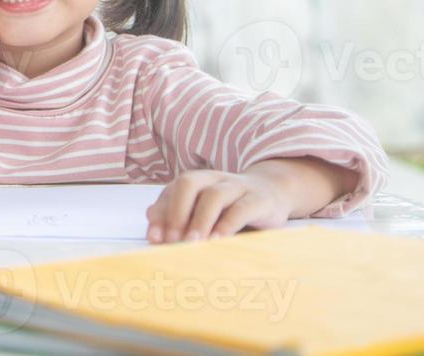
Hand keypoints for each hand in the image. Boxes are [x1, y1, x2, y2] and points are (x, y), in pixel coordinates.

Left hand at [145, 169, 292, 242]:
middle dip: (176, 212)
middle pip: (188, 183)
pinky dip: (227, 225)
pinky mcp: (258, 200)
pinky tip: (218, 242)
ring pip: (214, 196)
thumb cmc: (229, 208)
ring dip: (200, 221)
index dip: (160, 214)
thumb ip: (176, 214)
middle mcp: (213, 179)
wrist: (273, 193)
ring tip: (192, 244)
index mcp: (196, 181)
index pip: (171, 191)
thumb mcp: (203, 211)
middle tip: (171, 240)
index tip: (153, 239)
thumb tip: (150, 216)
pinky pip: (241, 209)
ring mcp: (237, 187)